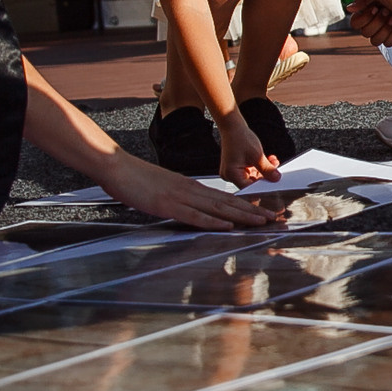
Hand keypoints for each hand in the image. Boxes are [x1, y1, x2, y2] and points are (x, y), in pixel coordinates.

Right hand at [95, 151, 280, 229]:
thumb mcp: (163, 189)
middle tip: (276, 218)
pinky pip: (194, 215)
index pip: (224, 198)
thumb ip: (179, 198)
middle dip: (254, 211)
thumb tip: (190, 208)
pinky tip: (228, 225)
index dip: (247, 206)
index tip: (265, 212)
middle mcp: (191, 190)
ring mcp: (180, 197)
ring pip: (218, 208)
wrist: (115, 165)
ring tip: (263, 221)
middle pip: (228, 202)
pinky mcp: (167, 205)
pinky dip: (213, 221)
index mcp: (190, 187)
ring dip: (242, 216)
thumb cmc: (135, 179)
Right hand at [216, 109, 282, 188]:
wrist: (233, 127)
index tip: (273, 185)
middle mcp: (230, 175)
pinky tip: (267, 161)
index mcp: (231, 174)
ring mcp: (233, 172)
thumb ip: (267, 169)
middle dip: (265, 176)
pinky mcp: (237, 168)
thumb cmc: (239, 137)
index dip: (263, 187)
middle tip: (276, 170)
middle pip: (252, 183)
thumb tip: (275, 178)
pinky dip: (260, 167)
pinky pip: (251, 171)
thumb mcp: (257, 155)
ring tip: (272, 161)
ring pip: (253, 177)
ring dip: (264, 170)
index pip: (249, 188)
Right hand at [344, 0, 391, 48]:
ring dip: (385, 30)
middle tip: (387, 11)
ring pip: (375, 42)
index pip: (355, 24)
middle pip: (365, 33)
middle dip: (378, 22)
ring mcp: (380, 31)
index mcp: (363, 13)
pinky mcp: (391, 36)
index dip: (365, 18)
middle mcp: (369, 24)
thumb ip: (363, 0)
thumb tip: (349, 9)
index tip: (375, 8)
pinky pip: (388, 44)